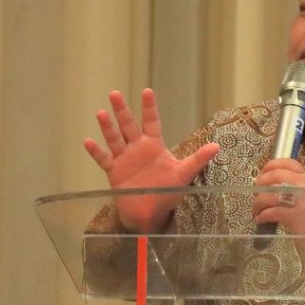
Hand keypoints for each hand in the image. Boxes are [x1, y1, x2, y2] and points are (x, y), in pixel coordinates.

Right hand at [84, 89, 219, 231]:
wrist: (150, 213)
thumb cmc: (167, 191)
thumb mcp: (184, 174)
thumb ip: (198, 159)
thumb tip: (216, 146)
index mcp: (154, 145)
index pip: (151, 122)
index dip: (149, 107)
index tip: (147, 91)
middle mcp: (137, 148)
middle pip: (128, 125)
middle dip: (122, 110)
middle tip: (115, 93)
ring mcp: (124, 159)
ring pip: (115, 139)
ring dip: (108, 127)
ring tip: (101, 113)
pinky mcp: (114, 172)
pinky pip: (104, 160)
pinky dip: (96, 152)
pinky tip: (88, 142)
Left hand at [252, 159, 304, 260]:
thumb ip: (298, 187)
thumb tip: (275, 185)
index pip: (288, 163)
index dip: (271, 165)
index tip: (263, 172)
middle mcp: (303, 186)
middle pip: (274, 176)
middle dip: (260, 184)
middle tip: (256, 192)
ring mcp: (298, 201)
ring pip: (269, 195)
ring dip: (258, 203)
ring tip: (256, 210)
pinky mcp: (293, 216)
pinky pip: (271, 212)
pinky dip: (262, 215)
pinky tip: (260, 219)